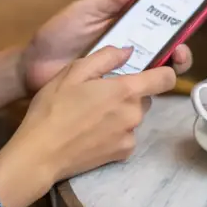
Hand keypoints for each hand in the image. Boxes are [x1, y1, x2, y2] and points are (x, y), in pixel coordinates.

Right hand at [0, 48, 176, 206]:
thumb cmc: (54, 107)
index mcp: (126, 90)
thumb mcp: (73, 72)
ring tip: (91, 113)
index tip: (150, 70)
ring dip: (120, 112)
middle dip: (129, 92)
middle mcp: (134, 114)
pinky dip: (115, 132)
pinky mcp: (122, 155)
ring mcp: (130, 137)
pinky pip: (126, 136)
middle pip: (145, 97)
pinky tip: (91, 131)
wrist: (40, 154)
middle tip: (100, 92)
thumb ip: (105, 57)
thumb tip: (128, 51)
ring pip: (134, 116)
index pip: (166, 78)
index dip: (163, 71)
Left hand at [20, 0, 193, 93]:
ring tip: (171, 68)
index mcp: (125, 28)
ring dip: (170, 70)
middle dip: (179, 51)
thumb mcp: (82, 11)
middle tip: (180, 53)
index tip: (187, 23)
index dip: (175, 24)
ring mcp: (123, 74)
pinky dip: (149, 91)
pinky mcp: (114, 95)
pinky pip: (137, 94)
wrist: (31, 69)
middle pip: (165, 51)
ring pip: (156, 73)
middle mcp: (130, 51)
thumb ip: (109, 0)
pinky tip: (151, 88)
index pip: (157, 25)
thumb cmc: (56, 35)